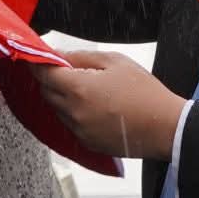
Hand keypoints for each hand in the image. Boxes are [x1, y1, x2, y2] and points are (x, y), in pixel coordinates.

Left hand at [32, 50, 184, 160]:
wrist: (165, 127)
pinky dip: (73, 112)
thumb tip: (58, 54)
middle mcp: (73, 112)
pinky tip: (92, 105)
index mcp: (78, 89)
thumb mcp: (115, 61)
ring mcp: (78, 130)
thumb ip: (82, 56)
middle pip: (46, 92)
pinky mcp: (87, 143)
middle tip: (62, 67)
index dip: (36, 62)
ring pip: (57, 109)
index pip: (43, 73)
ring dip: (61, 96)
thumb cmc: (144, 91)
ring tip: (84, 86)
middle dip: (49, 78)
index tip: (33, 54)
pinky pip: (69, 124)